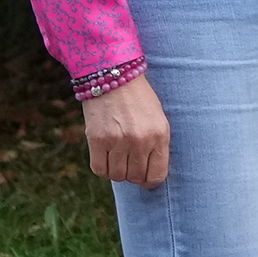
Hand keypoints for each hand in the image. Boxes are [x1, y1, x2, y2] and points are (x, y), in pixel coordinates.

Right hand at [81, 71, 170, 188]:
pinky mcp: (97, 139)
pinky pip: (99, 169)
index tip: (144, 177)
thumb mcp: (158, 119)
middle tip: (128, 162)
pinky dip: (102, 167)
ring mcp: (118, 141)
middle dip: (132, 174)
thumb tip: (150, 176)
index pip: (156, 176)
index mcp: (159, 135)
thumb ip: (157, 146)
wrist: (113, 75)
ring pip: (117, 176)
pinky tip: (105, 156)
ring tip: (117, 156)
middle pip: (135, 177)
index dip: (149, 181)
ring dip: (117, 171)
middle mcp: (140, 141)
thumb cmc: (138, 98)